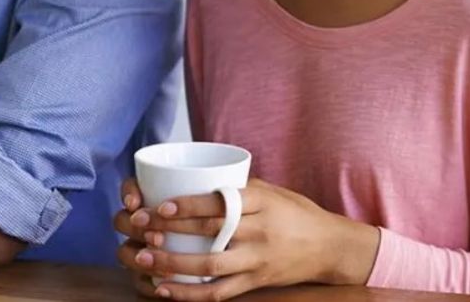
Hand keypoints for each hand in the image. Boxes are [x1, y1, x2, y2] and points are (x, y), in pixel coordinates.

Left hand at [114, 178, 379, 300]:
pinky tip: (166, 289)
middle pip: (210, 231)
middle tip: (139, 227)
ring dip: (174, 265)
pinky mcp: (256, 281)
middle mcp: (259, 231)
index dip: (189, 205)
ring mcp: (258, 259)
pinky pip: (220, 291)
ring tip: (144, 259)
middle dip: (170, 230)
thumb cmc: (294, 211)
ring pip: (211, 265)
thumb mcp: (269, 189)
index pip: (221, 202)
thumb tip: (192, 178)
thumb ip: (235, 187)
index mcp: (261, 202)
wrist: (330, 246)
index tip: (161, 205)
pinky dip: (191, 293)